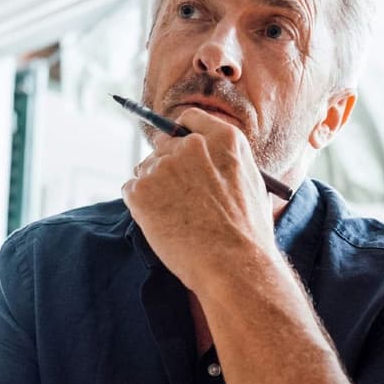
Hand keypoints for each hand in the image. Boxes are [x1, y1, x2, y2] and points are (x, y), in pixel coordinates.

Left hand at [120, 108, 278, 295]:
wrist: (233, 265)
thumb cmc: (247, 234)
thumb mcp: (252, 183)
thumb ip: (227, 162)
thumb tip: (210, 160)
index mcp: (223, 138)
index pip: (189, 119)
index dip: (181, 135)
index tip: (178, 148)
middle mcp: (191, 145)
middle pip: (163, 145)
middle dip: (167, 168)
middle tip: (175, 197)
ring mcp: (163, 166)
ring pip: (145, 170)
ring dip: (154, 189)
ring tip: (176, 217)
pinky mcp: (140, 190)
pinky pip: (131, 191)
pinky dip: (140, 206)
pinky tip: (162, 224)